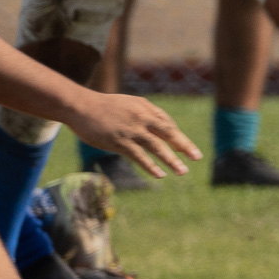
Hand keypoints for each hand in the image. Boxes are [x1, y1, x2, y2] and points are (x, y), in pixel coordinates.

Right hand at [66, 91, 200, 179]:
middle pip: (168, 133)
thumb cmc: (104, 106)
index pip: (167, 123)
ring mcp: (131, 130)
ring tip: (183, 171)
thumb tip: (159, 125)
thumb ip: (144, 113)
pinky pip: (139, 156)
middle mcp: (142, 118)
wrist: (80, 106)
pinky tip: (160, 174)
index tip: (185, 147)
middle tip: (197, 157)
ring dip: (171, 160)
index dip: (177, 136)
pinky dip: (151, 166)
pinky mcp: (119, 142)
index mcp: (145, 108)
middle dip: (184, 146)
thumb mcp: (129, 104)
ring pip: (157, 147)